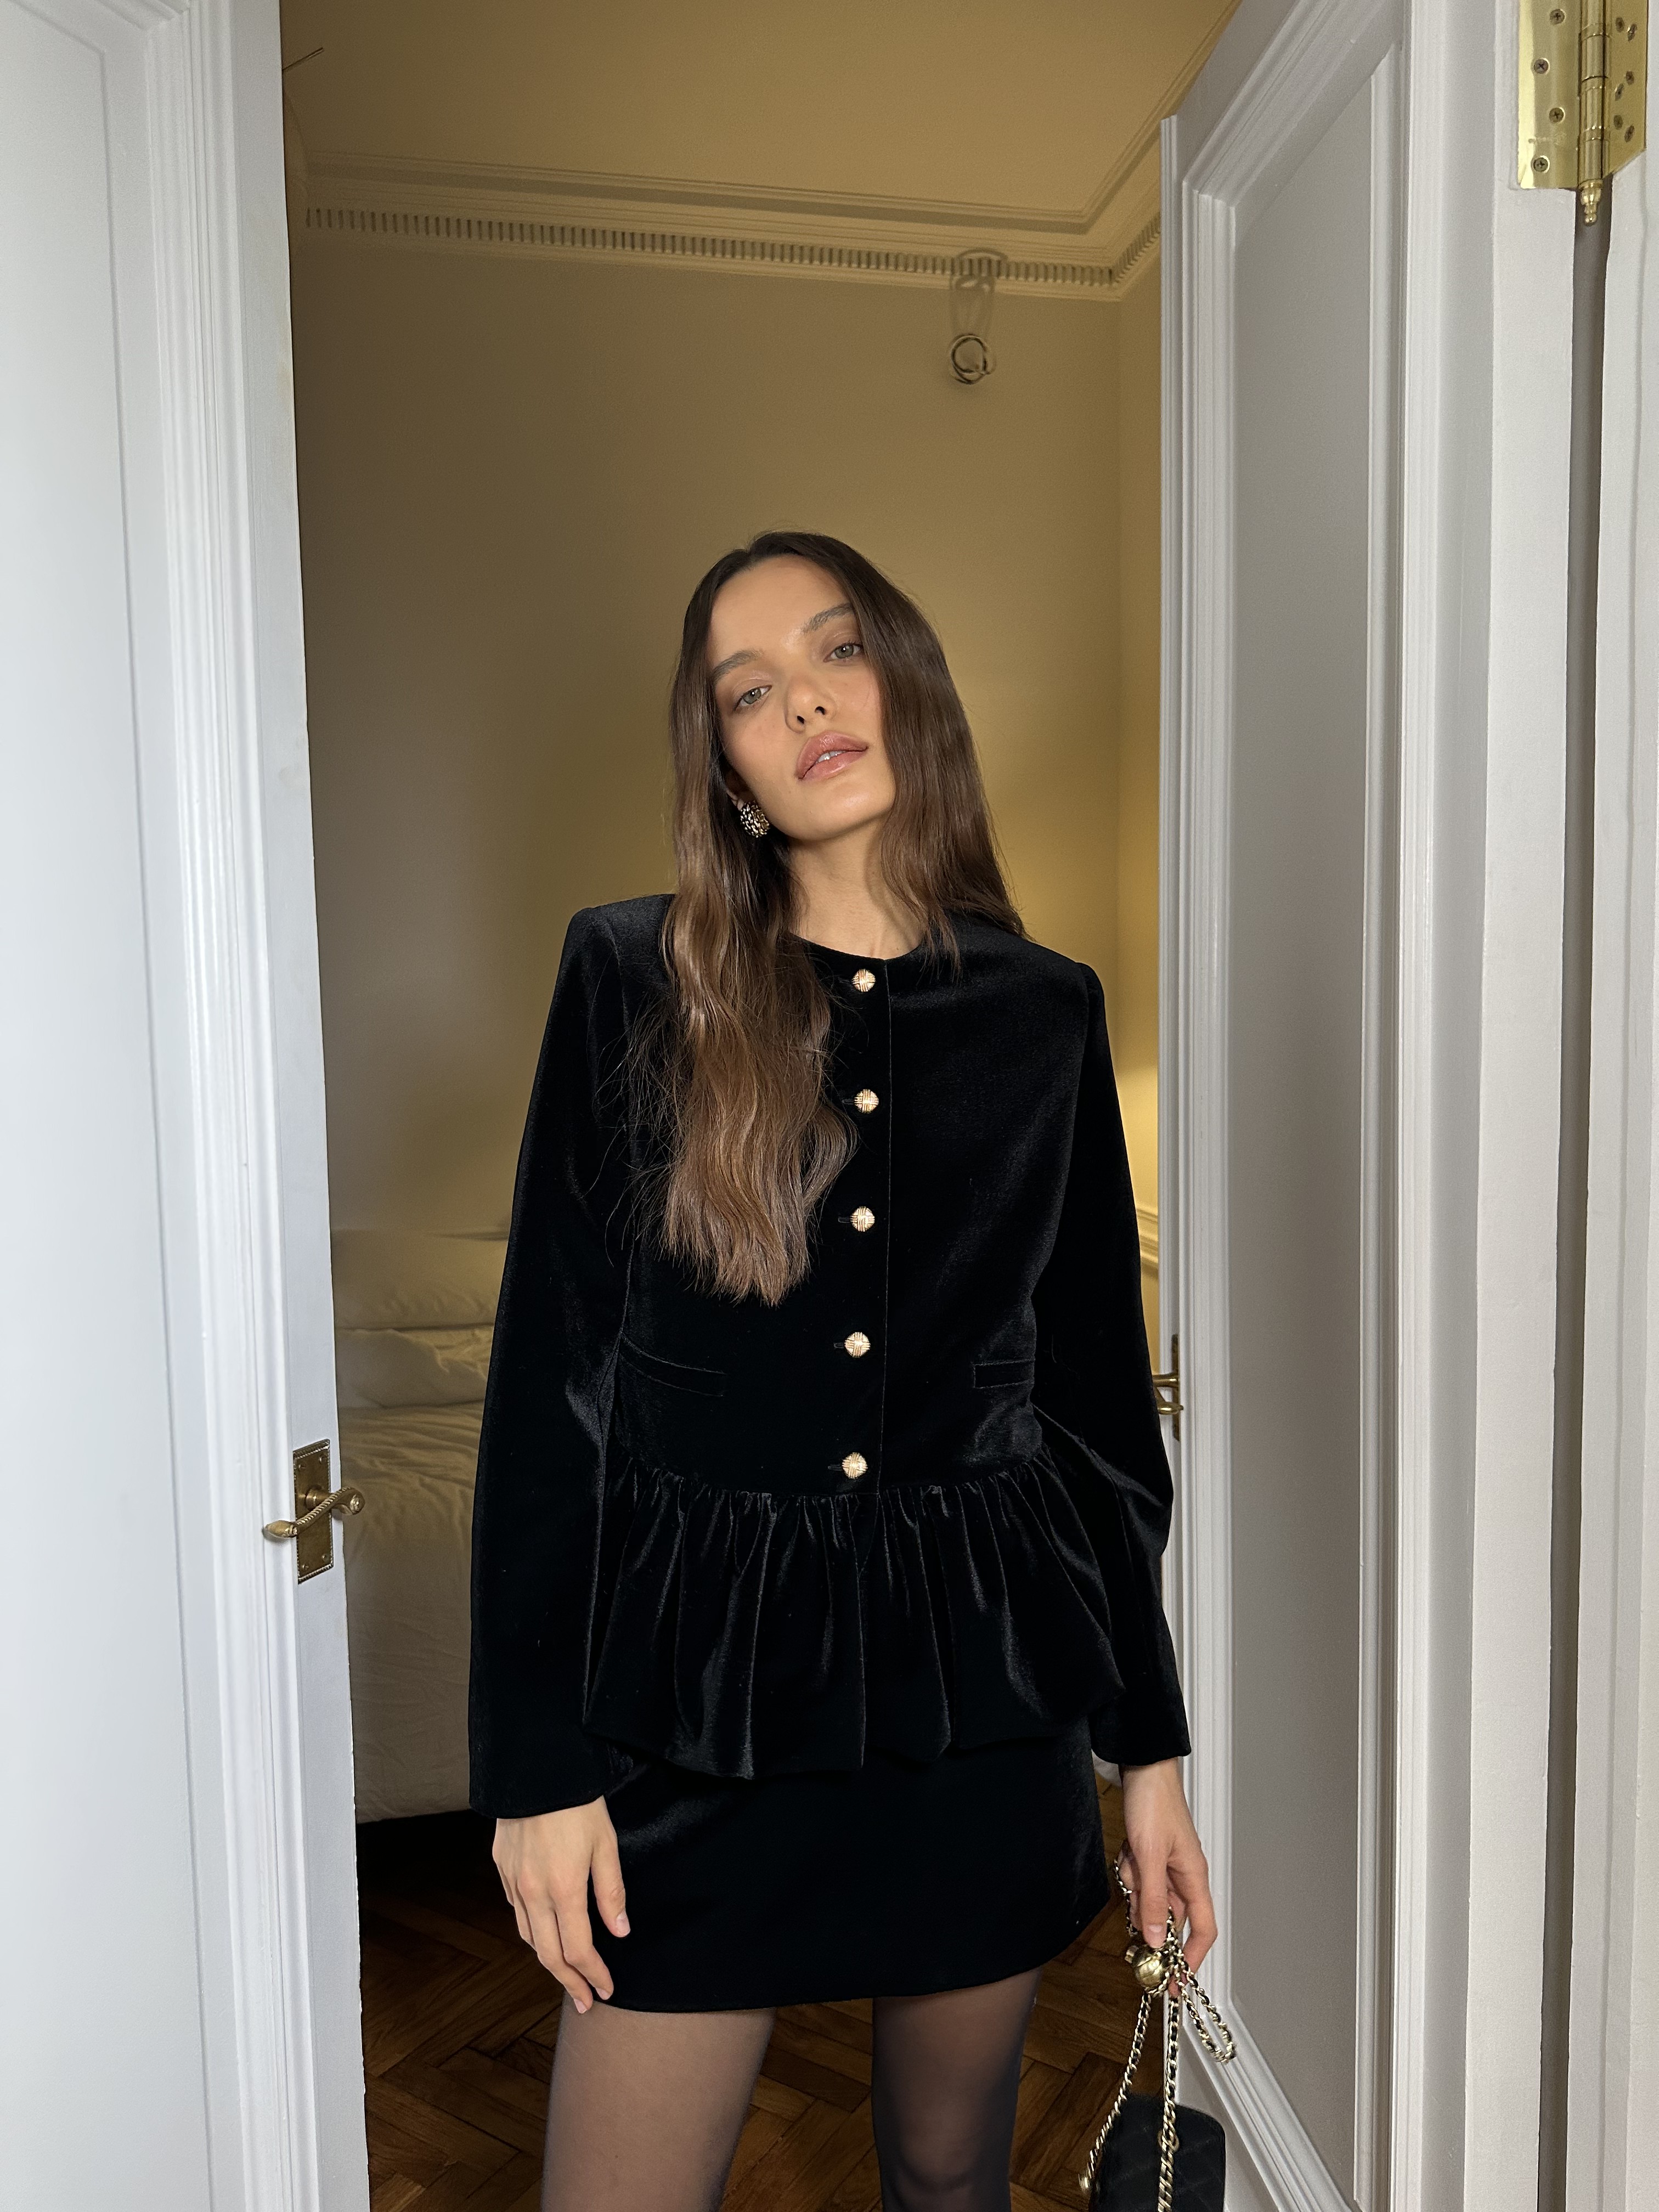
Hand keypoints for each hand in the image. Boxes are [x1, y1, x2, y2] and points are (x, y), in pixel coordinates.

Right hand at [493, 1797, 628, 2010]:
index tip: (606, 1990)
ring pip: (528, 1936)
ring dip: (548, 1960)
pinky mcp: (502, 1867)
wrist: (536, 1768)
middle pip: (548, 1955)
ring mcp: (514, 1881)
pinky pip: (516, 1910)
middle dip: (569, 1983)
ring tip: (566, 1974)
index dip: (593, 1975)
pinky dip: (531, 1929)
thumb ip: (611, 1891)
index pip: (578, 1950)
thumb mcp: (606, 1844)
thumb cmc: (578, 1802)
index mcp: (563, 1889)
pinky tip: (544, 1929)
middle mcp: (533, 1892)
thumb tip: (620, 1932)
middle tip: (585, 2001)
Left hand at [1118, 1759, 1215, 1972]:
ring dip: (1135, 1885)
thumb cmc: (1154, 1804)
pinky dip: (1129, 1870)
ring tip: (1132, 1857)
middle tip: (1135, 1898)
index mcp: (1194, 1877)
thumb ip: (1154, 1901)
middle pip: (1168, 1916)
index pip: (1203, 1929)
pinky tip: (1127, 1851)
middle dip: (1148, 1911)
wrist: (1142, 1770)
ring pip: (1149, 1898)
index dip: (1192, 1958)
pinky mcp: (1150, 1858)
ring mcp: (1166, 1867)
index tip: (1176, 1981)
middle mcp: (1184, 1876)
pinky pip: (1138, 1880)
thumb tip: (1158, 1941)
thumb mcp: (1149, 1857)